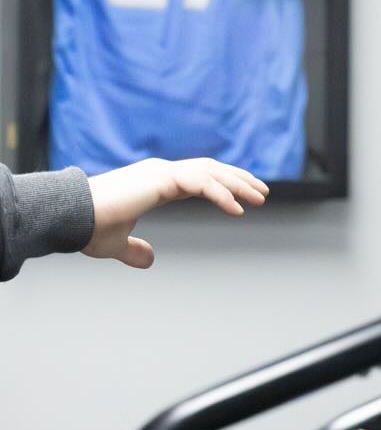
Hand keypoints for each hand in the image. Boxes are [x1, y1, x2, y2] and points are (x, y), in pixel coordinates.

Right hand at [82, 158, 268, 268]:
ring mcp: (160, 172)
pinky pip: (200, 183)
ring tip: (259, 198)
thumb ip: (134, 250)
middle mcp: (160, 171)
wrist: (69, 218)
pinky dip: (221, 194)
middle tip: (262, 193)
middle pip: (210, 169)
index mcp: (154, 181)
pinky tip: (237, 209)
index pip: (199, 176)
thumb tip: (150, 259)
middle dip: (238, 179)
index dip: (224, 184)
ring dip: (237, 184)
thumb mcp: (116, 244)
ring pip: (210, 172)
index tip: (245, 196)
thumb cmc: (88, 227)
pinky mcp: (159, 179)